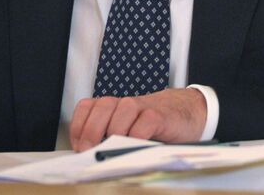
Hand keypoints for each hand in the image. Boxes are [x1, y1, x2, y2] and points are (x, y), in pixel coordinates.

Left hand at [70, 88, 206, 151]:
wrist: (184, 112)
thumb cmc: (151, 127)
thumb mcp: (125, 131)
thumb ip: (106, 140)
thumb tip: (86, 159)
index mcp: (112, 108)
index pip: (86, 108)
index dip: (79, 128)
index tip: (79, 147)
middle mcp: (125, 104)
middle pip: (101, 107)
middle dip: (92, 132)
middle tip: (92, 152)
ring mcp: (143, 107)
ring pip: (122, 110)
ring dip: (115, 132)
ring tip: (113, 150)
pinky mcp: (160, 116)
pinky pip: (145, 122)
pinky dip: (137, 136)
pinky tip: (136, 146)